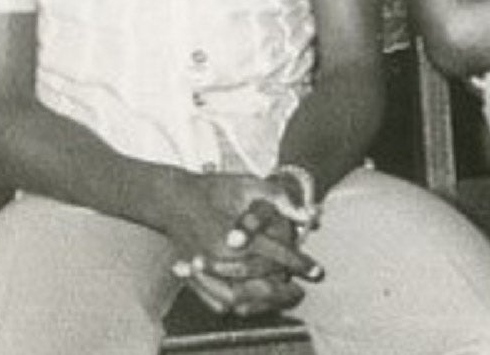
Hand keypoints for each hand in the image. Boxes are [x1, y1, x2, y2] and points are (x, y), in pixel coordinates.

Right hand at [158, 174, 320, 314]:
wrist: (172, 197)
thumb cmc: (214, 188)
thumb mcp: (251, 183)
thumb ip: (282, 197)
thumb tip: (308, 215)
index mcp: (235, 236)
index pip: (276, 256)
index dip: (300, 264)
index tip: (317, 272)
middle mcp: (219, 257)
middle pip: (259, 284)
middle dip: (283, 289)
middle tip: (300, 290)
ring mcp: (204, 270)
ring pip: (237, 299)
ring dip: (263, 303)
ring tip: (282, 299)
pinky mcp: (194, 276)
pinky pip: (215, 301)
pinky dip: (237, 306)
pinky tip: (254, 303)